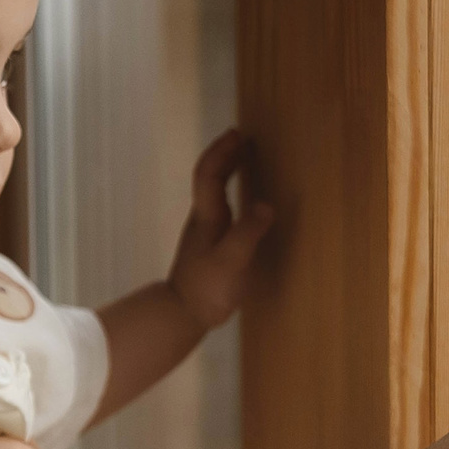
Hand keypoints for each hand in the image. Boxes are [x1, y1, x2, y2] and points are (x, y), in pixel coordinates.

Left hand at [166, 129, 275, 329]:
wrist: (182, 314)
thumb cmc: (207, 288)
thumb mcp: (232, 261)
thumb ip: (248, 233)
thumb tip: (266, 205)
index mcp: (208, 217)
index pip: (210, 174)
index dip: (222, 152)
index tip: (238, 134)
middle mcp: (204, 217)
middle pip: (210, 176)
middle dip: (226, 154)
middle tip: (244, 138)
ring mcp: (204, 230)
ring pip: (214, 189)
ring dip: (228, 169)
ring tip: (246, 156)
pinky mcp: (209, 243)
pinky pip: (221, 204)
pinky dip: (232, 190)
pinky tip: (245, 198)